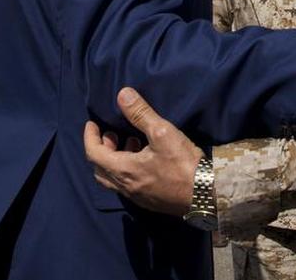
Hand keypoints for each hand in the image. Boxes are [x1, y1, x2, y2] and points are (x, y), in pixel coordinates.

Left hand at [83, 87, 202, 216]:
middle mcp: (125, 186)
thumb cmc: (183, 163)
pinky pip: (127, 185)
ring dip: (114, 161)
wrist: (205, 194)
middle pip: (99, 169)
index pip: (94, 153)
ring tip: (130, 144)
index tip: (92, 124)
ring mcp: (136, 196)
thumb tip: (122, 94)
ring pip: (113, 179)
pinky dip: (126, 170)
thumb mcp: (162, 133)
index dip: (90, 137)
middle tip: (111, 134)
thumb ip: (141, 114)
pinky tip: (144, 161)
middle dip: (101, 149)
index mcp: (123, 169)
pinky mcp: (149, 201)